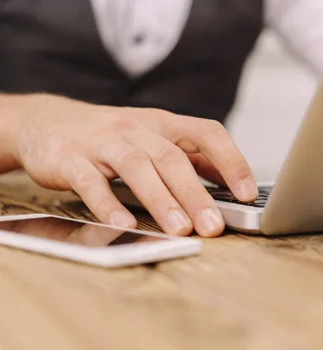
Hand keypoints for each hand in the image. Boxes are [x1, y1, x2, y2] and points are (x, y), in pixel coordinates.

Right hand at [5, 94, 257, 236]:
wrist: (47, 121)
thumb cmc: (112, 136)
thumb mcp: (154, 138)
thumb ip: (189, 158)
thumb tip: (231, 183)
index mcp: (163, 123)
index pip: (207, 134)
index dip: (231, 161)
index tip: (248, 193)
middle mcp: (137, 128)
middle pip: (172, 158)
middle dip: (197, 194)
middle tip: (214, 225)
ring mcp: (103, 143)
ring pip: (137, 167)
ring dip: (161, 200)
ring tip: (180, 229)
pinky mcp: (70, 160)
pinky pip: (90, 182)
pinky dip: (107, 203)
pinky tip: (123, 224)